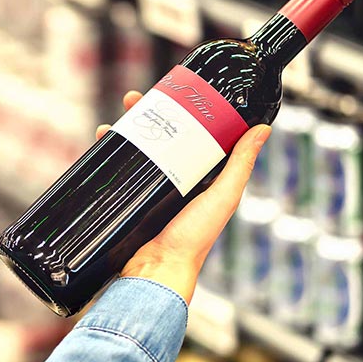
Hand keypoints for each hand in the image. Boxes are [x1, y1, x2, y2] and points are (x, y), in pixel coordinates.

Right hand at [96, 91, 270, 303]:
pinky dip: (106, 155)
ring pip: (133, 150)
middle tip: (132, 98)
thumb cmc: (195, 240)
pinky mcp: (126, 201)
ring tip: (112, 121)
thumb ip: (240, 164)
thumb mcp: (223, 196)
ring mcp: (147, 190)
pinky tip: (100, 142)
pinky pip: (116, 171)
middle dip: (143, 114)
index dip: (179, 110)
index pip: (189, 133)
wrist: (156, 270)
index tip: (171, 91)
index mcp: (199, 177)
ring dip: (120, 131)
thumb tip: (262, 128)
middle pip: (157, 136)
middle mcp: (173, 180)